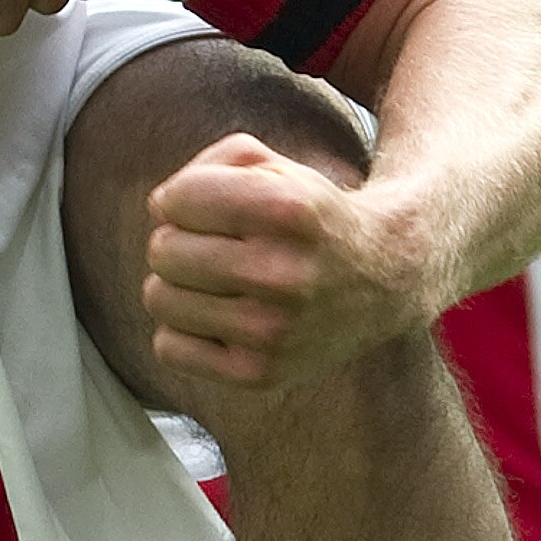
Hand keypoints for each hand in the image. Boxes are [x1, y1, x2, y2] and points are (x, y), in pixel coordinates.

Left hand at [141, 134, 430, 395]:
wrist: (382, 281)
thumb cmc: (307, 217)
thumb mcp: (271, 166)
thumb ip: (206, 165)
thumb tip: (161, 207)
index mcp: (288, 211)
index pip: (177, 200)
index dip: (181, 199)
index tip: (207, 207)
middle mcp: (283, 274)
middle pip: (162, 251)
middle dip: (179, 240)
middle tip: (216, 246)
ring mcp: (272, 332)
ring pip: (158, 299)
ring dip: (177, 286)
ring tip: (217, 281)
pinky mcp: (260, 374)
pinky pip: (168, 348)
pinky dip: (182, 331)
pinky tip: (220, 317)